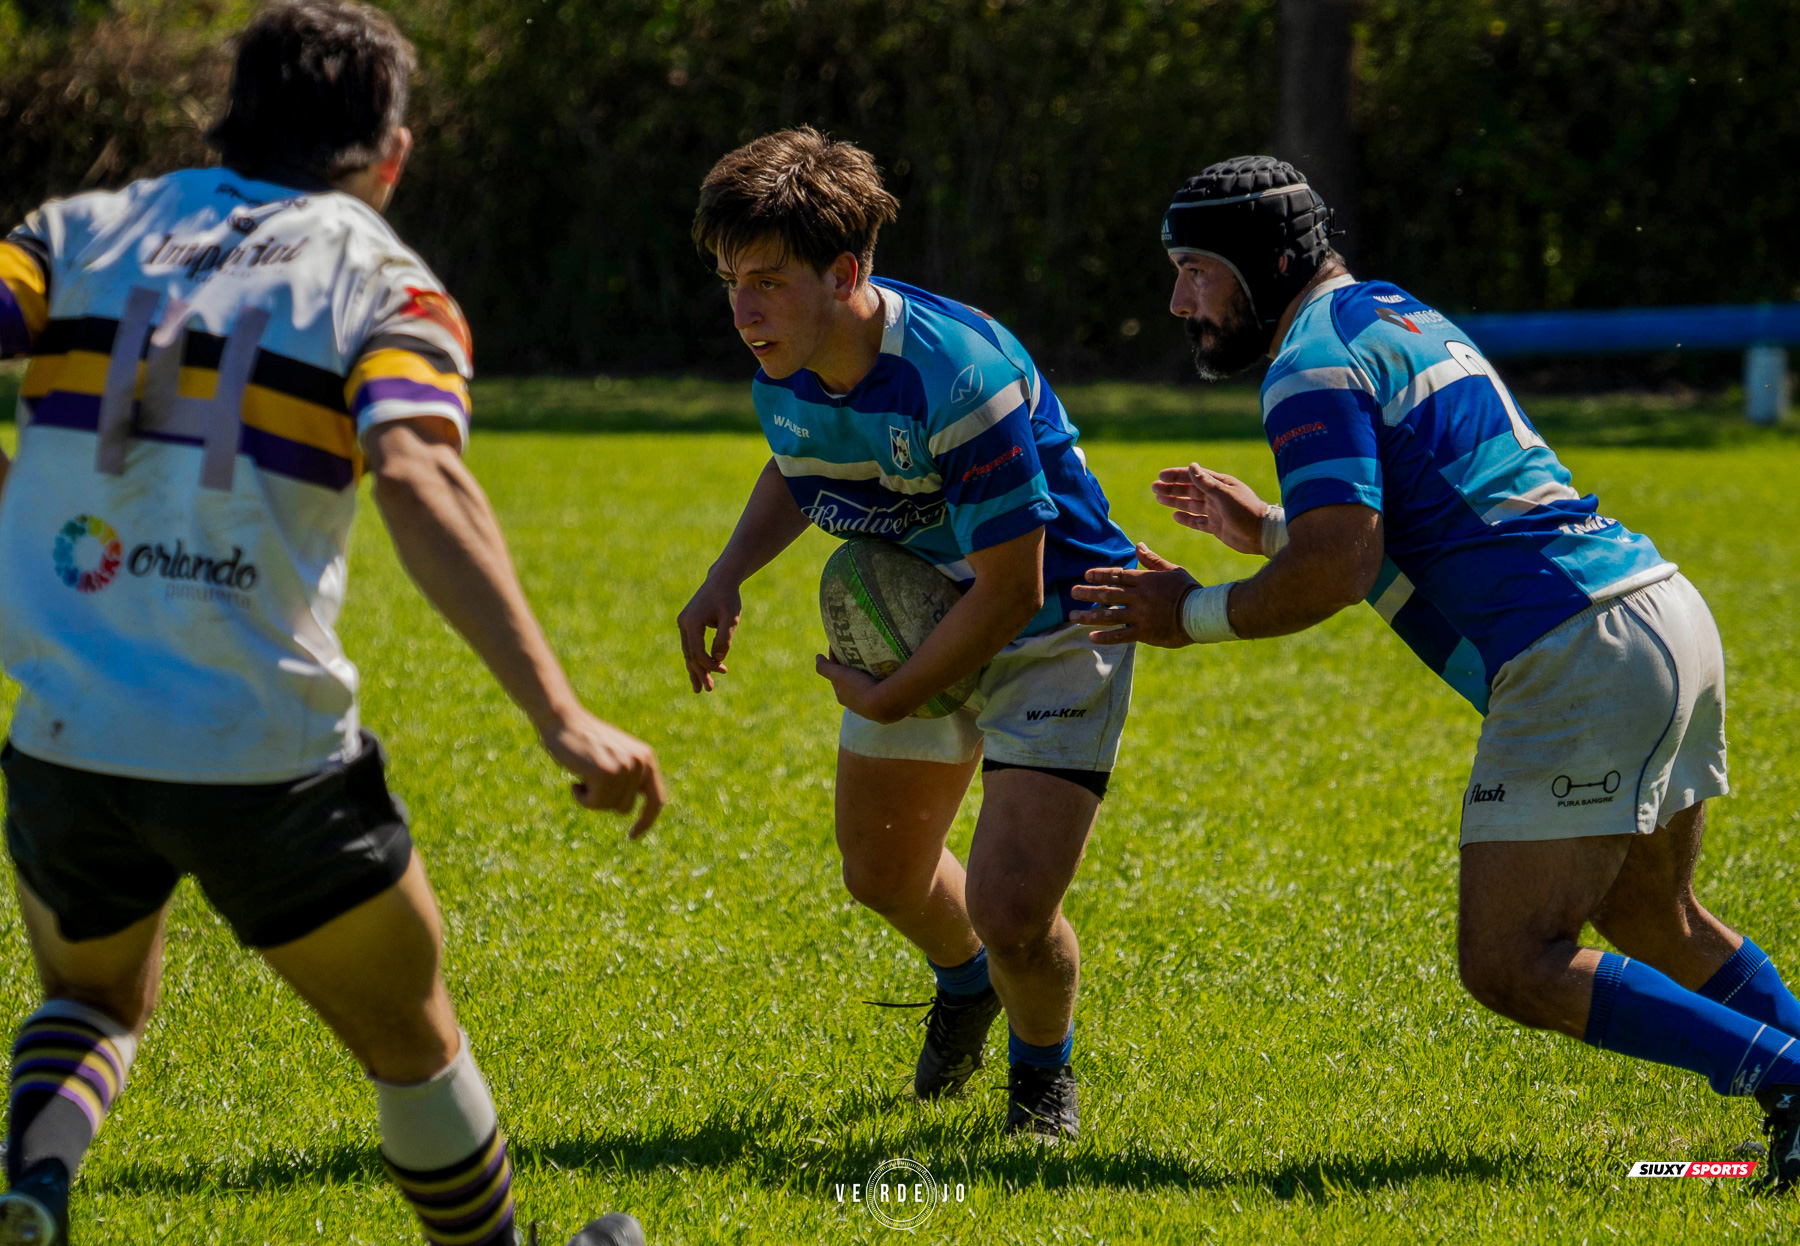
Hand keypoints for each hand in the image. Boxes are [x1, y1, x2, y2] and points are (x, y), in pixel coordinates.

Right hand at [540, 710, 666, 836]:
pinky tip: (575, 778)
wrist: (562, 721)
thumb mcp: (614, 758)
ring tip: (583, 773)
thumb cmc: (583, 743)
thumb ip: (627, 779)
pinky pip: (593, 804)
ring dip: (590, 797)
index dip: (646, 821)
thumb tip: (628, 808)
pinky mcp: (606, 774)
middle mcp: (640, 763)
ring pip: (607, 807)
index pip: (656, 800)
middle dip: (603, 800)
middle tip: (590, 777)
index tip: (632, 836)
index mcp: (646, 759)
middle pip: (624, 808)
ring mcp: (624, 768)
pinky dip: (580, 797)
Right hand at [676, 574, 742, 692]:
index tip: (723, 671)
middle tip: (707, 690)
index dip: (709, 664)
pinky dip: (696, 658)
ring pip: (688, 652)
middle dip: (699, 673)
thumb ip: (724, 638)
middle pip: (690, 654)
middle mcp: (683, 623)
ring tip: (700, 688)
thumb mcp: (731, 619)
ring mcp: (683, 623)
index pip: (697, 651)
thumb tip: (718, 659)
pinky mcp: (688, 624)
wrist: (721, 580)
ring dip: (695, 669)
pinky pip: (690, 646)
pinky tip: (701, 671)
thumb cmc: (728, 598)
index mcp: (692, 621)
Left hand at [814, 653, 903, 722]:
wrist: (884, 703)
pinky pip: (879, 686)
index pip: (836, 674)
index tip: (840, 645)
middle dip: (851, 666)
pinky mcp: (884, 701)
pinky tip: (884, 670)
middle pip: (850, 679)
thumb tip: (817, 657)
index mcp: (842, 695)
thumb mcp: (838, 675)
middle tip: (857, 651)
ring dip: (866, 671)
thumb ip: (825, 667)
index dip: (835, 659)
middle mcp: (854, 702)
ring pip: (865, 683)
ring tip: (871, 658)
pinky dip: (878, 677)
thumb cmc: (858, 687)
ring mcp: (870, 703)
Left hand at [1069, 543, 1199, 647]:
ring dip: (1089, 616)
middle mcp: (1139, 597)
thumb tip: (1138, 545)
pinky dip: (1106, 637)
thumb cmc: (1188, 589)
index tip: (1086, 575)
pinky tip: (1091, 638)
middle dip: (1088, 593)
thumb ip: (1152, 560)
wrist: (1202, 614)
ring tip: (1073, 615)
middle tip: (1072, 592)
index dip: (1100, 575)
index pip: (1118, 575)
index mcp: (1145, 581)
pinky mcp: (1145, 632)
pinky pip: (1121, 636)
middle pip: (1108, 594)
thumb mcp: (1171, 569)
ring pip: (1109, 615)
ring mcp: (1141, 615)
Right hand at [1152, 462, 1269, 555]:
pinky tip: (1175, 515)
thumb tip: (1191, 466)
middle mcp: (1216, 497)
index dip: (1177, 475)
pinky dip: (1186, 518)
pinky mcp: (1216, 527)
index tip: (1161, 476)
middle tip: (1154, 487)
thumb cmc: (1246, 511)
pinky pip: (1197, 521)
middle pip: (1189, 490)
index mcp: (1219, 485)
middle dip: (1172, 488)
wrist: (1261, 534)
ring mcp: (1215, 512)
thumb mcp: (1224, 495)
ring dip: (1175, 501)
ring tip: (1159, 498)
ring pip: (1190, 505)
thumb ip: (1206, 482)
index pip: (1194, 476)